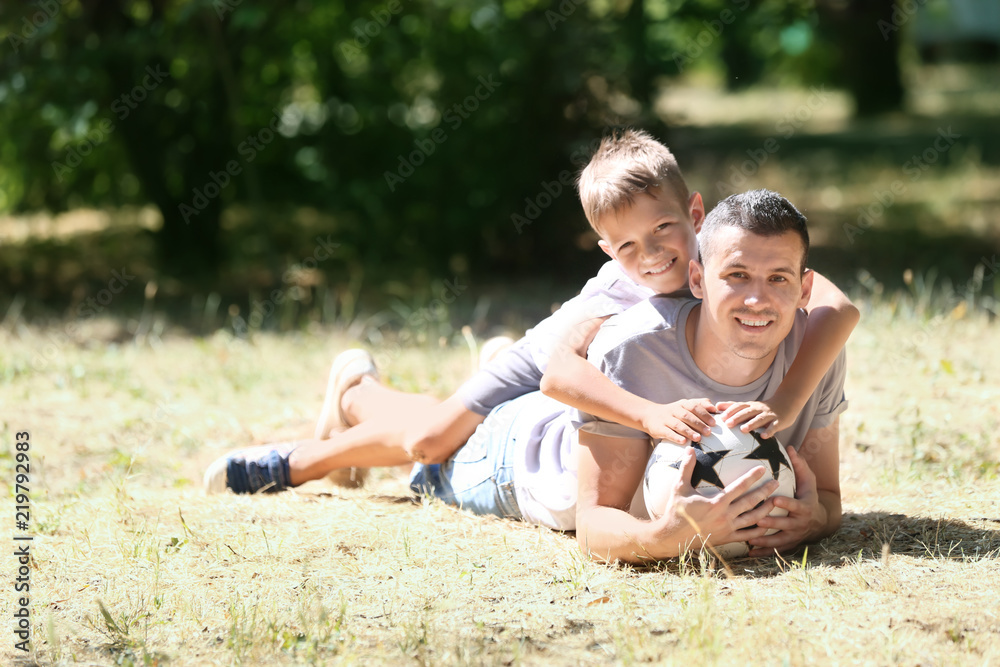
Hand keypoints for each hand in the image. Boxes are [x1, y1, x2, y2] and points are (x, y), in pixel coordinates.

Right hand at [641, 398, 717, 444]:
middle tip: (709, 432)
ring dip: (689, 431)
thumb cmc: (674, 413)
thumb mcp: (685, 405)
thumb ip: (700, 404)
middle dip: (699, 424)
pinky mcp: (659, 428)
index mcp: (683, 404)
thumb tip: (714, 408)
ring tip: (698, 438)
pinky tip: (683, 442)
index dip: (704, 414)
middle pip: (687, 416)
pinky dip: (676, 437)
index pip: (694, 406)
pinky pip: (668, 433)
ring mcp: (666, 419)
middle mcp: (674, 410)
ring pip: (678, 424)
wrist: (650, 415)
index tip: (714, 422)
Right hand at [658, 447, 777, 552]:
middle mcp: (725, 516)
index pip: (739, 487)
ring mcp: (728, 529)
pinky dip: (759, 531)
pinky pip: (747, 535)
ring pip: (753, 519)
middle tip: (777, 482)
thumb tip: (690, 449)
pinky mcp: (727, 538)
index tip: (763, 469)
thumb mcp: (679, 487)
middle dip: (765, 491)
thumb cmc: (675, 511)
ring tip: (776, 501)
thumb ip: (687, 468)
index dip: (752, 477)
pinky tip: (767, 525)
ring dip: (766, 509)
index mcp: (716, 503)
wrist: (673, 538)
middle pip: (751, 502)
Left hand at [716, 393, 799, 438]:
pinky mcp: (779, 421)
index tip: (721, 417)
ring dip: (751, 424)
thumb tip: (716, 405)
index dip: (730, 411)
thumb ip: (733, 406)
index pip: (739, 406)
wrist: (786, 404)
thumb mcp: (748, 406)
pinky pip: (774, 427)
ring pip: (760, 418)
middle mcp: (759, 409)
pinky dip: (769, 431)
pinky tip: (764, 437)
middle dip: (737, 417)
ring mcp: (769, 415)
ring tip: (743, 430)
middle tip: (728, 424)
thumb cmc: (762, 409)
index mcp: (750, 406)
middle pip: (747, 412)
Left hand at [747, 446, 825, 555]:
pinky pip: (775, 550)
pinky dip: (763, 552)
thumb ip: (800, 465)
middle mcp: (799, 524)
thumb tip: (790, 447)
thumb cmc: (809, 495)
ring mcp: (794, 536)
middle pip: (785, 525)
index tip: (775, 500)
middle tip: (757, 520)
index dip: (786, 504)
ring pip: (779, 540)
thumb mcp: (808, 481)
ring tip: (750, 539)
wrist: (820, 521)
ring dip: (765, 541)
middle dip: (772, 523)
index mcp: (804, 508)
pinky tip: (750, 552)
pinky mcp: (788, 544)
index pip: (795, 506)